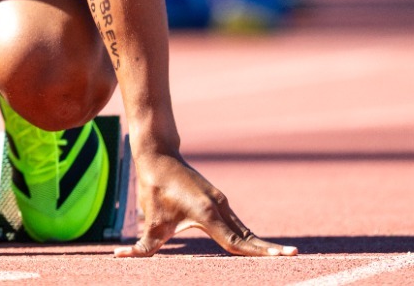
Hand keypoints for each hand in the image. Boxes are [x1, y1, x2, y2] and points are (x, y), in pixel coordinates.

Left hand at [116, 149, 294, 257]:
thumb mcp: (149, 220)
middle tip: (294, 258)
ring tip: (282, 256)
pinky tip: (258, 247)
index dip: (258, 252)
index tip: (282, 256)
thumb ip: (141, 246)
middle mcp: (220, 207)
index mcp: (207, 214)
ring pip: (244, 230)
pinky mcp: (217, 201)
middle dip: (268, 249)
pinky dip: (249, 236)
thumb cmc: (154, 188)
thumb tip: (120, 258)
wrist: (159, 154)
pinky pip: (237, 223)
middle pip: (248, 236)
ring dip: (260, 244)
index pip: (236, 241)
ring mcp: (221, 203)